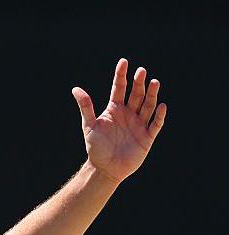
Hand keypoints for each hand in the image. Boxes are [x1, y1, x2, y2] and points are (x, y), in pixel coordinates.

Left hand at [71, 58, 166, 182]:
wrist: (104, 168)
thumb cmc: (96, 147)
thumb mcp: (89, 125)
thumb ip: (86, 107)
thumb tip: (75, 89)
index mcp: (114, 109)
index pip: (119, 88)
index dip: (121, 75)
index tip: (124, 61)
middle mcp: (128, 114)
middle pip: (136, 94)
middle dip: (138, 83)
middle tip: (141, 71)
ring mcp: (139, 124)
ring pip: (148, 106)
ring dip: (151, 95)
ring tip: (154, 82)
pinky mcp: (147, 137)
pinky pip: (156, 124)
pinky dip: (159, 116)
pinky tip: (162, 106)